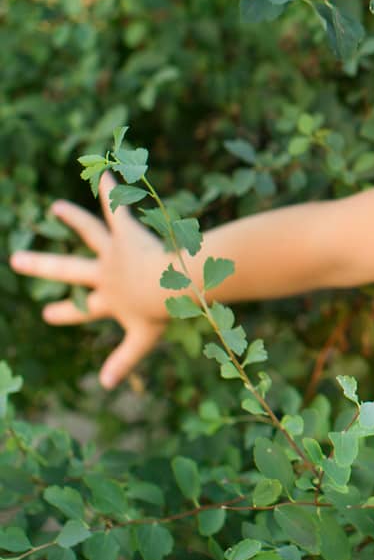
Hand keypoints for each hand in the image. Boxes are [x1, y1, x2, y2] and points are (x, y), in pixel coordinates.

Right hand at [8, 172, 174, 388]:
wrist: (170, 284)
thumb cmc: (162, 311)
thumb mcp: (143, 339)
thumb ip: (125, 360)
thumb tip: (105, 385)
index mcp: (108, 299)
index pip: (82, 310)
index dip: (65, 314)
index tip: (48, 314)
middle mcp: (105, 273)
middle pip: (68, 269)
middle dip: (41, 266)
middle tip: (17, 260)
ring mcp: (114, 252)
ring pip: (89, 232)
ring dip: (74, 219)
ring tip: (58, 208)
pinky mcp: (127, 233)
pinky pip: (118, 209)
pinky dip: (113, 192)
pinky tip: (108, 174)